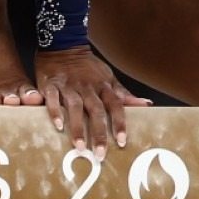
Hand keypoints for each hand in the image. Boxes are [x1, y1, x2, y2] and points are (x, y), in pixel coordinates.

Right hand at [36, 45, 152, 158]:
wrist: (63, 44)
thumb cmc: (88, 67)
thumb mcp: (108, 77)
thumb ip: (124, 94)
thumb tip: (146, 104)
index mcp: (103, 86)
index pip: (115, 106)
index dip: (119, 124)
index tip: (122, 142)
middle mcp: (88, 87)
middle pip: (96, 111)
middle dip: (99, 133)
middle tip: (100, 154)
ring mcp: (69, 86)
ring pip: (75, 108)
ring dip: (78, 128)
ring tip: (80, 147)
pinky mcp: (52, 85)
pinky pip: (54, 99)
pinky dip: (55, 112)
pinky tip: (58, 127)